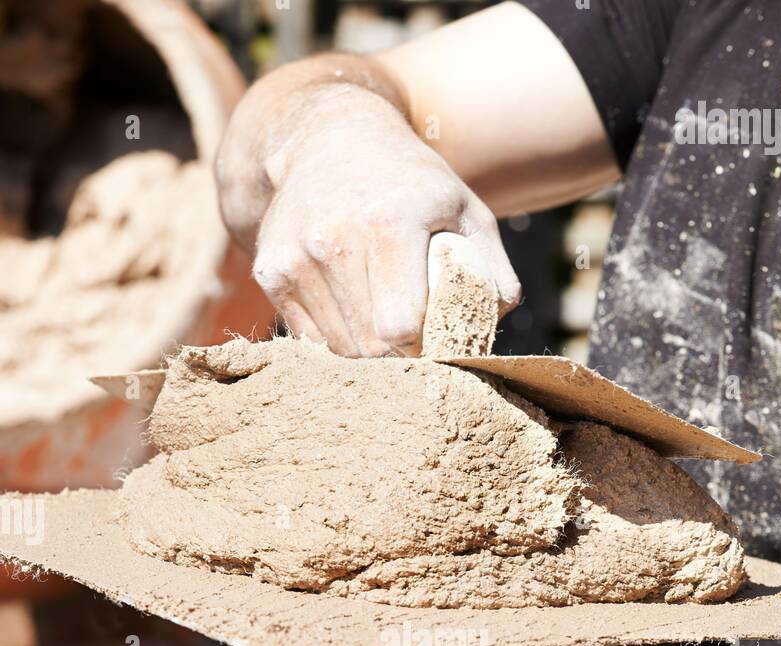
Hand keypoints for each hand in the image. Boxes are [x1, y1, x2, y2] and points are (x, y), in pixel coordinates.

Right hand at [217, 79, 519, 356]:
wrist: (328, 140)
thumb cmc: (410, 184)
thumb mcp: (463, 208)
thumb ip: (492, 267)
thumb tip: (495, 317)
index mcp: (389, 223)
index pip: (400, 327)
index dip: (422, 345)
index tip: (434, 337)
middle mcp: (333, 239)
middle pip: (369, 347)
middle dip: (397, 355)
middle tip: (413, 335)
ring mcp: (295, 256)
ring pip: (339, 348)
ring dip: (366, 347)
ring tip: (382, 314)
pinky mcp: (269, 270)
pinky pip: (310, 338)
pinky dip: (335, 336)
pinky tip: (350, 304)